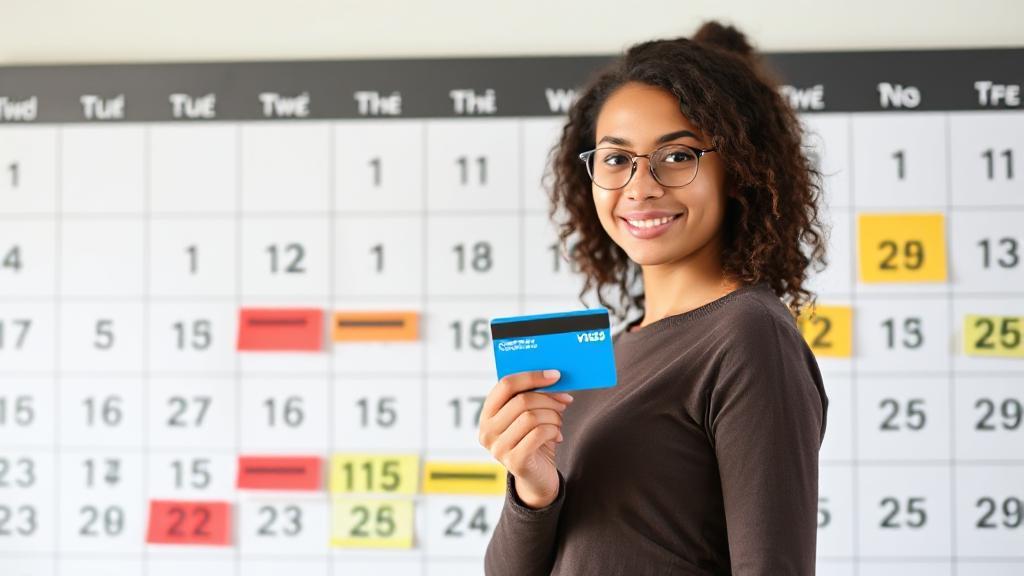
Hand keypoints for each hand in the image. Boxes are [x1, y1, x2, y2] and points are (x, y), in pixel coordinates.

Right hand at [478, 369, 573, 508]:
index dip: (532, 377)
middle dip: (549, 398)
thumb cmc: (533, 441)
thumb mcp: (528, 416)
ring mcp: (498, 447)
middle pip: (521, 400)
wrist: (537, 478)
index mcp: (487, 413)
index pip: (505, 385)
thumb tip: (554, 378)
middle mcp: (487, 430)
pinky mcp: (514, 461)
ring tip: (558, 422)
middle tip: (565, 401)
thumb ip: (532, 397)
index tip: (556, 375)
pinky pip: (539, 434)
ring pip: (531, 417)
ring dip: (553, 416)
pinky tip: (557, 436)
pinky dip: (553, 430)